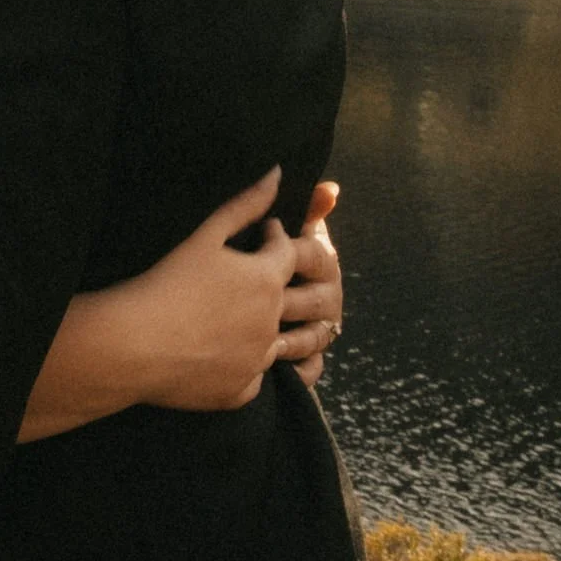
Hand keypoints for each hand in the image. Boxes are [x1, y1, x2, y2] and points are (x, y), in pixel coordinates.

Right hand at [136, 167, 298, 412]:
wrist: (133, 344)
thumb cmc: (165, 283)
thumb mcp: (204, 236)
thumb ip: (244, 205)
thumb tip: (277, 174)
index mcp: (267, 279)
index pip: (288, 251)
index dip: (276, 240)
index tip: (264, 235)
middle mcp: (271, 322)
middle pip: (293, 302)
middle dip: (281, 289)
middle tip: (253, 285)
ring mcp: (257, 360)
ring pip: (277, 346)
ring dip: (265, 333)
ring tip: (237, 324)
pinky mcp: (237, 391)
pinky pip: (252, 382)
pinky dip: (243, 371)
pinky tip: (223, 361)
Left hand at [273, 179, 342, 388]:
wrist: (230, 309)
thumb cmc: (254, 262)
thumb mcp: (269, 234)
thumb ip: (300, 210)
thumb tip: (330, 188)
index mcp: (319, 262)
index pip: (316, 254)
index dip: (292, 251)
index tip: (264, 245)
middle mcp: (325, 296)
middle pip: (318, 299)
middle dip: (289, 300)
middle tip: (264, 303)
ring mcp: (318, 330)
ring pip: (315, 337)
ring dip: (294, 339)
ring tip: (265, 340)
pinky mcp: (304, 362)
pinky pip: (310, 370)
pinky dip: (298, 371)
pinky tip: (277, 368)